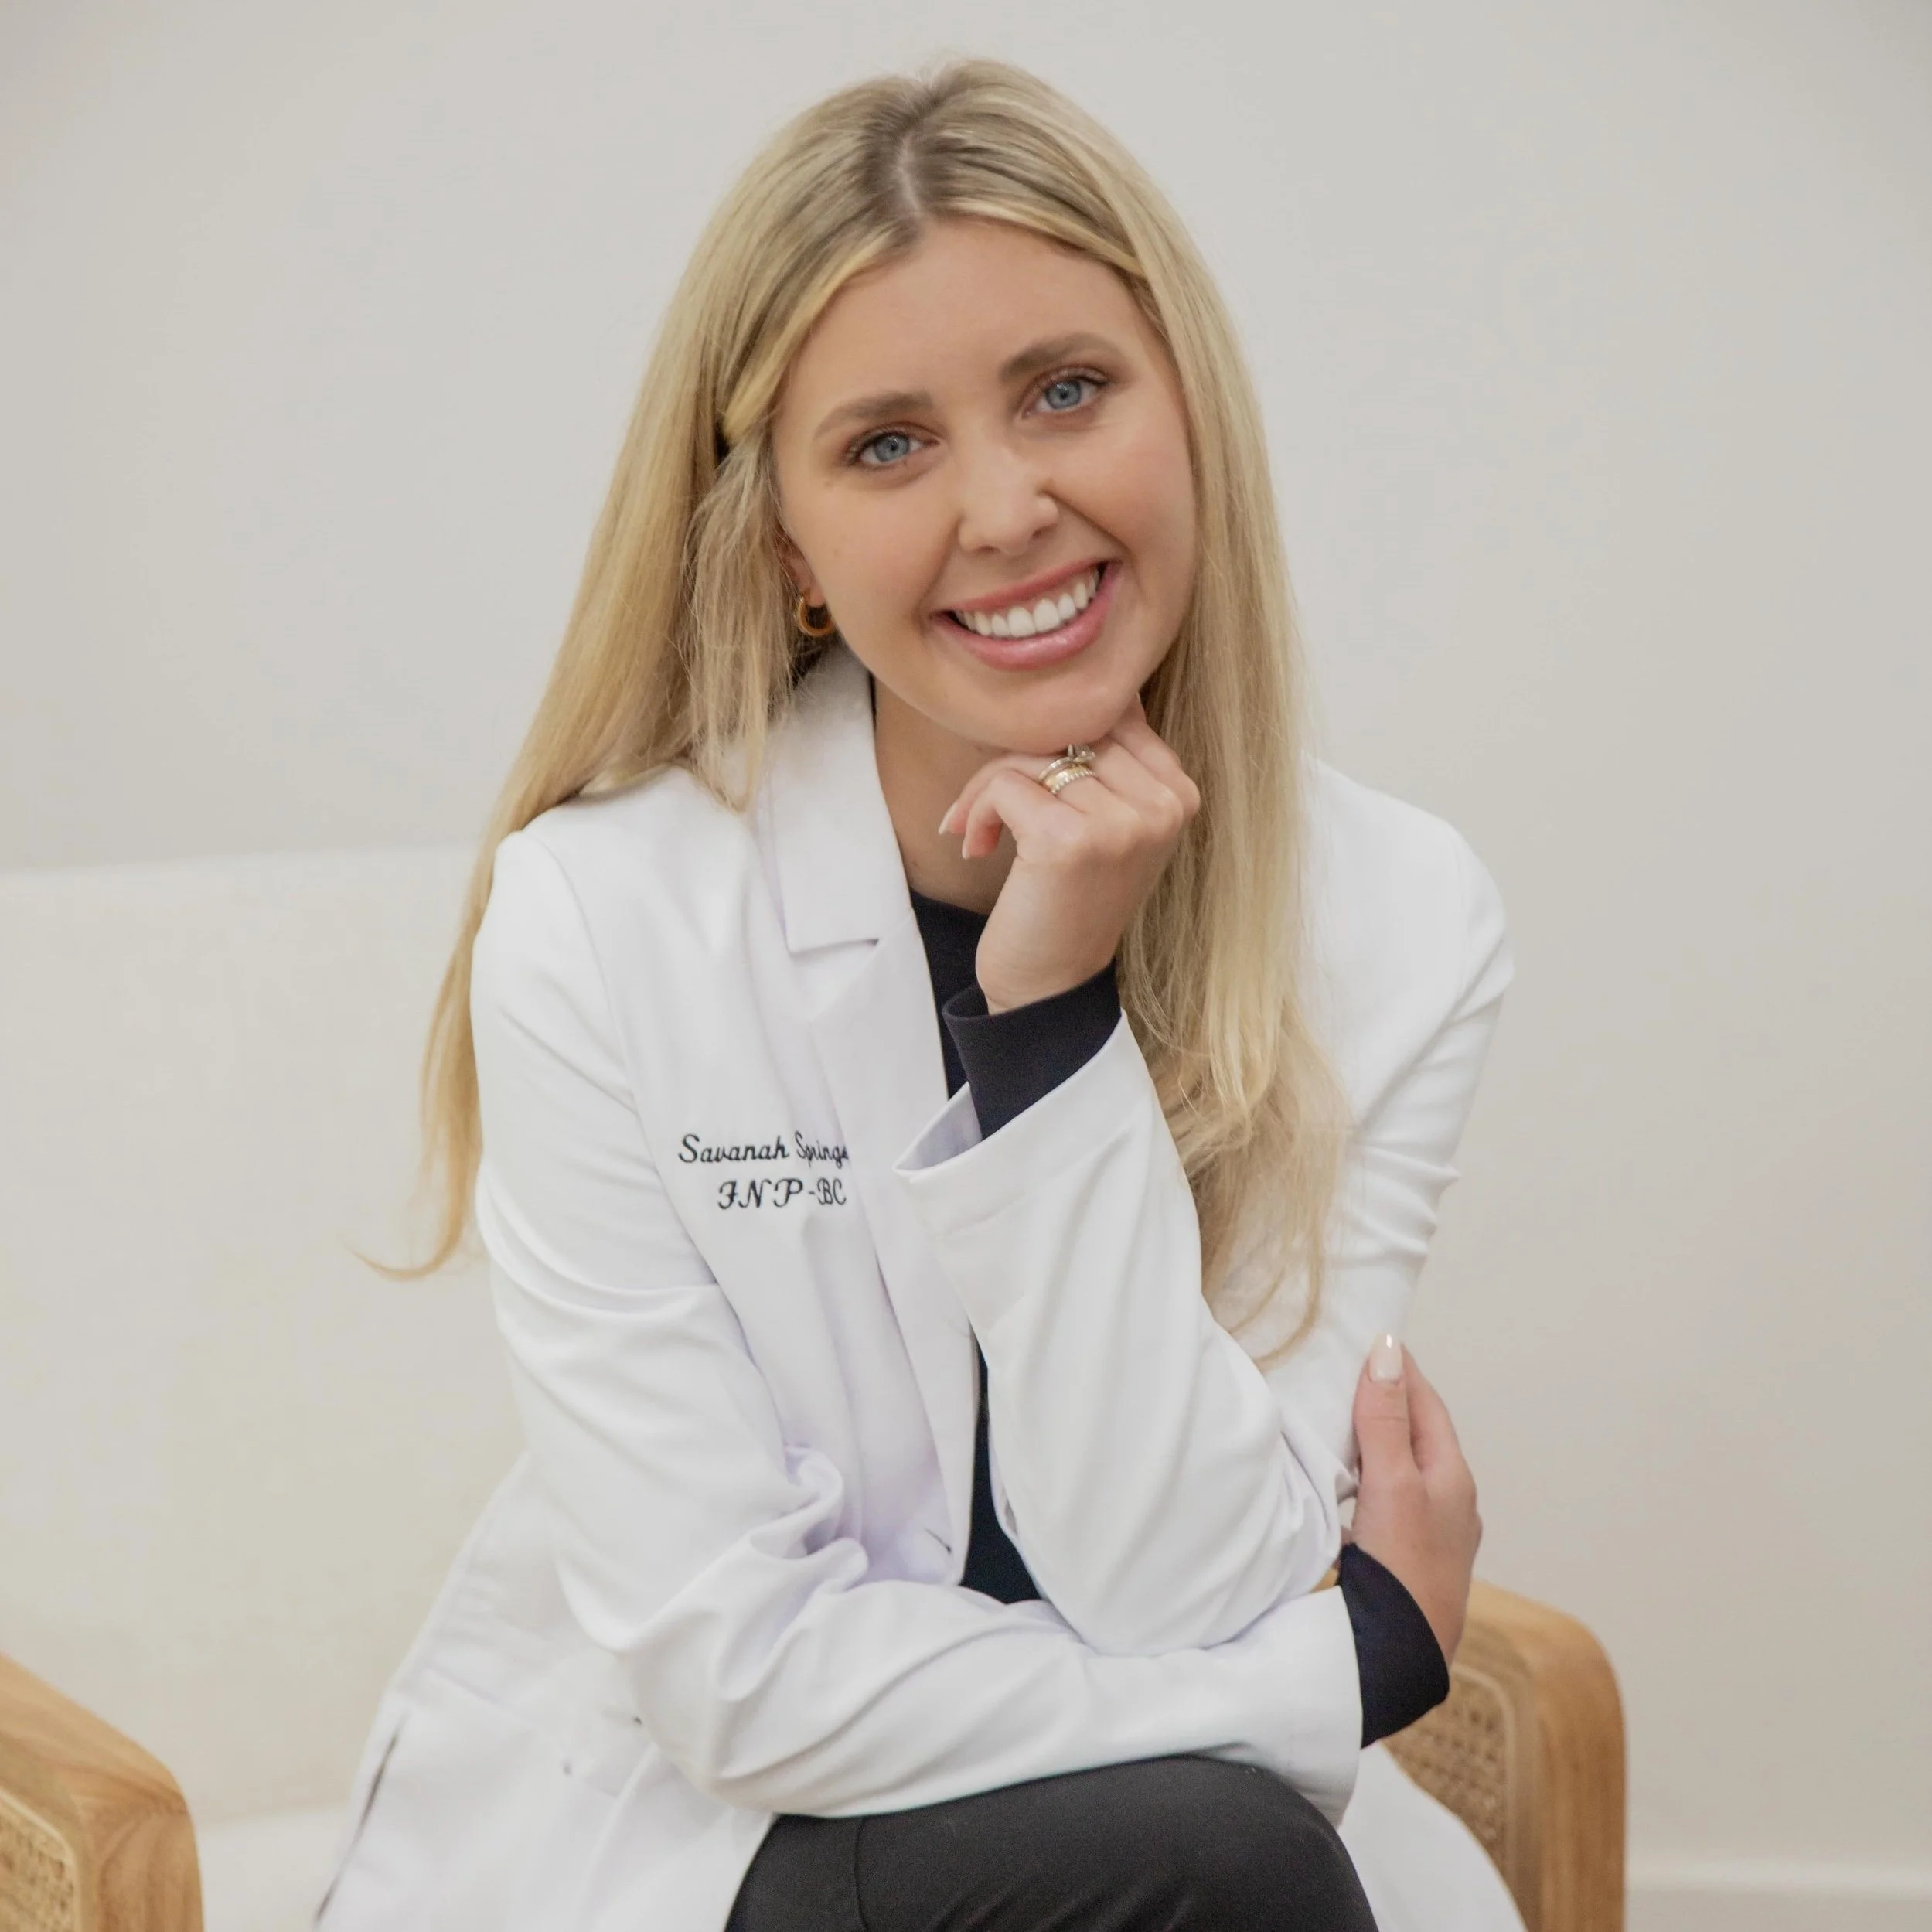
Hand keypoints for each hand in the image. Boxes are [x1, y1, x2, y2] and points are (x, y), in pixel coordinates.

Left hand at [936, 697, 1200, 1012]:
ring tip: (978, 831)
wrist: (1051, 987)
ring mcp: (1123, 823)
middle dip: (1012, 761)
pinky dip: (977, 812)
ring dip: (986, 790)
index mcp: (1180, 792)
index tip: (1028, 785)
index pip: (1110, 712)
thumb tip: (1089, 684)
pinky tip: (976, 846)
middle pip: (1068, 728)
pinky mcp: (1072, 842)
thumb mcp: (1109, 824)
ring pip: (1031, 755)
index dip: (1053, 738)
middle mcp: (1162, 805)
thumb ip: (1110, 758)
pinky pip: (1006, 785)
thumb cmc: (1069, 901)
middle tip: (987, 810)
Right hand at [1348, 1339, 1481, 1664]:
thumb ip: (1385, 1419)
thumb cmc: (1405, 1568)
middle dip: (1383, 1398)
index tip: (1368, 1333)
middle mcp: (1446, 1500)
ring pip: (1398, 1467)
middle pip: (1414, 1433)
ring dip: (1370, 1439)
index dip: (1398, 1367)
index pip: (1425, 1402)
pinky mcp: (1402, 1555)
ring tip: (1334, 1413)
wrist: (1402, 1656)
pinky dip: (1362, 1476)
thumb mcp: (1392, 1483)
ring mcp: (1427, 1530)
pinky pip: (1383, 1498)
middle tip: (1343, 1364)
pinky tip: (1337, 1481)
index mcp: (1452, 1476)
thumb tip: (1387, 1348)